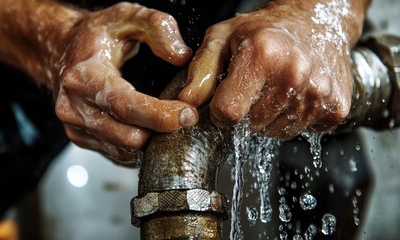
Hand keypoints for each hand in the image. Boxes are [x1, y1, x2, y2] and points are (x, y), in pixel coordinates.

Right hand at [48, 3, 197, 165]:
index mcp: (85, 76)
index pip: (126, 106)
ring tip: (168, 121)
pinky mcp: (81, 139)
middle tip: (185, 116)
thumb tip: (181, 55)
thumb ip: (157, 27)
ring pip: (125, 150)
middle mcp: (75, 106)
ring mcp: (76, 126)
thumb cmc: (94, 36)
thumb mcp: (126, 16)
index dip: (161, 115)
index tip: (188, 114)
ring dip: (152, 140)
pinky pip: (117, 154)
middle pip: (129, 136)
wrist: (60, 50)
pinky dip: (138, 146)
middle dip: (163, 131)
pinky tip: (149, 128)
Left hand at [179, 0, 366, 139]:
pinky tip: (295, 95)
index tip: (225, 100)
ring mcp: (320, 93)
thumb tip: (186, 104)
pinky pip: (302, 132)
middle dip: (246, 113)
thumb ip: (201, 71)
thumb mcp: (223, 38)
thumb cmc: (264, 30)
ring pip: (276, 133)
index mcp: (263, 55)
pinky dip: (293, 119)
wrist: (317, 21)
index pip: (229, 112)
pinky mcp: (337, 108)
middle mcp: (295, 74)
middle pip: (252, 125)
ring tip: (275, 89)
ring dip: (269, 118)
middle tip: (255, 87)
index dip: (220, 111)